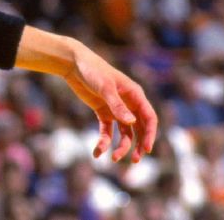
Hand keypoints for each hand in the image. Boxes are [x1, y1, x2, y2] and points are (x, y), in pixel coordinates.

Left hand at [60, 40, 156, 162]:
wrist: (73, 64)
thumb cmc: (92, 70)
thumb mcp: (104, 87)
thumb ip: (117, 105)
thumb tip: (131, 122)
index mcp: (135, 95)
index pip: (149, 118)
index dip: (150, 134)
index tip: (147, 149)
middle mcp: (129, 104)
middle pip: (139, 129)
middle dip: (138, 145)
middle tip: (136, 161)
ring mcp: (116, 109)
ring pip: (125, 133)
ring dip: (121, 147)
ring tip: (114, 158)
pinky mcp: (103, 112)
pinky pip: (107, 131)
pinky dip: (104, 142)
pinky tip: (97, 152)